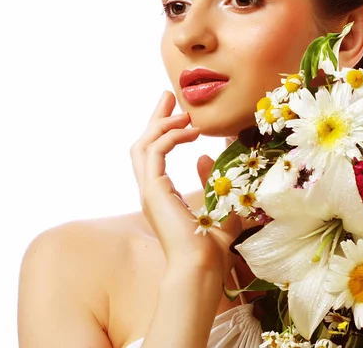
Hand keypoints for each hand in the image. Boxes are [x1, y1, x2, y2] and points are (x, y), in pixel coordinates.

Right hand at [129, 90, 241, 276]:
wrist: (202, 267)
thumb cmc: (211, 246)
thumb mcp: (219, 205)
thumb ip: (213, 182)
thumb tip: (207, 157)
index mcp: (162, 195)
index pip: (156, 155)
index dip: (166, 131)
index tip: (181, 115)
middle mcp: (151, 190)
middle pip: (144, 144)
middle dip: (156, 118)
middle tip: (168, 96)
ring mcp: (149, 190)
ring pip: (143, 144)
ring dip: (161, 123)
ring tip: (182, 112)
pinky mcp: (152, 189)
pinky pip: (154, 151)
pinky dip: (169, 136)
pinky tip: (190, 131)